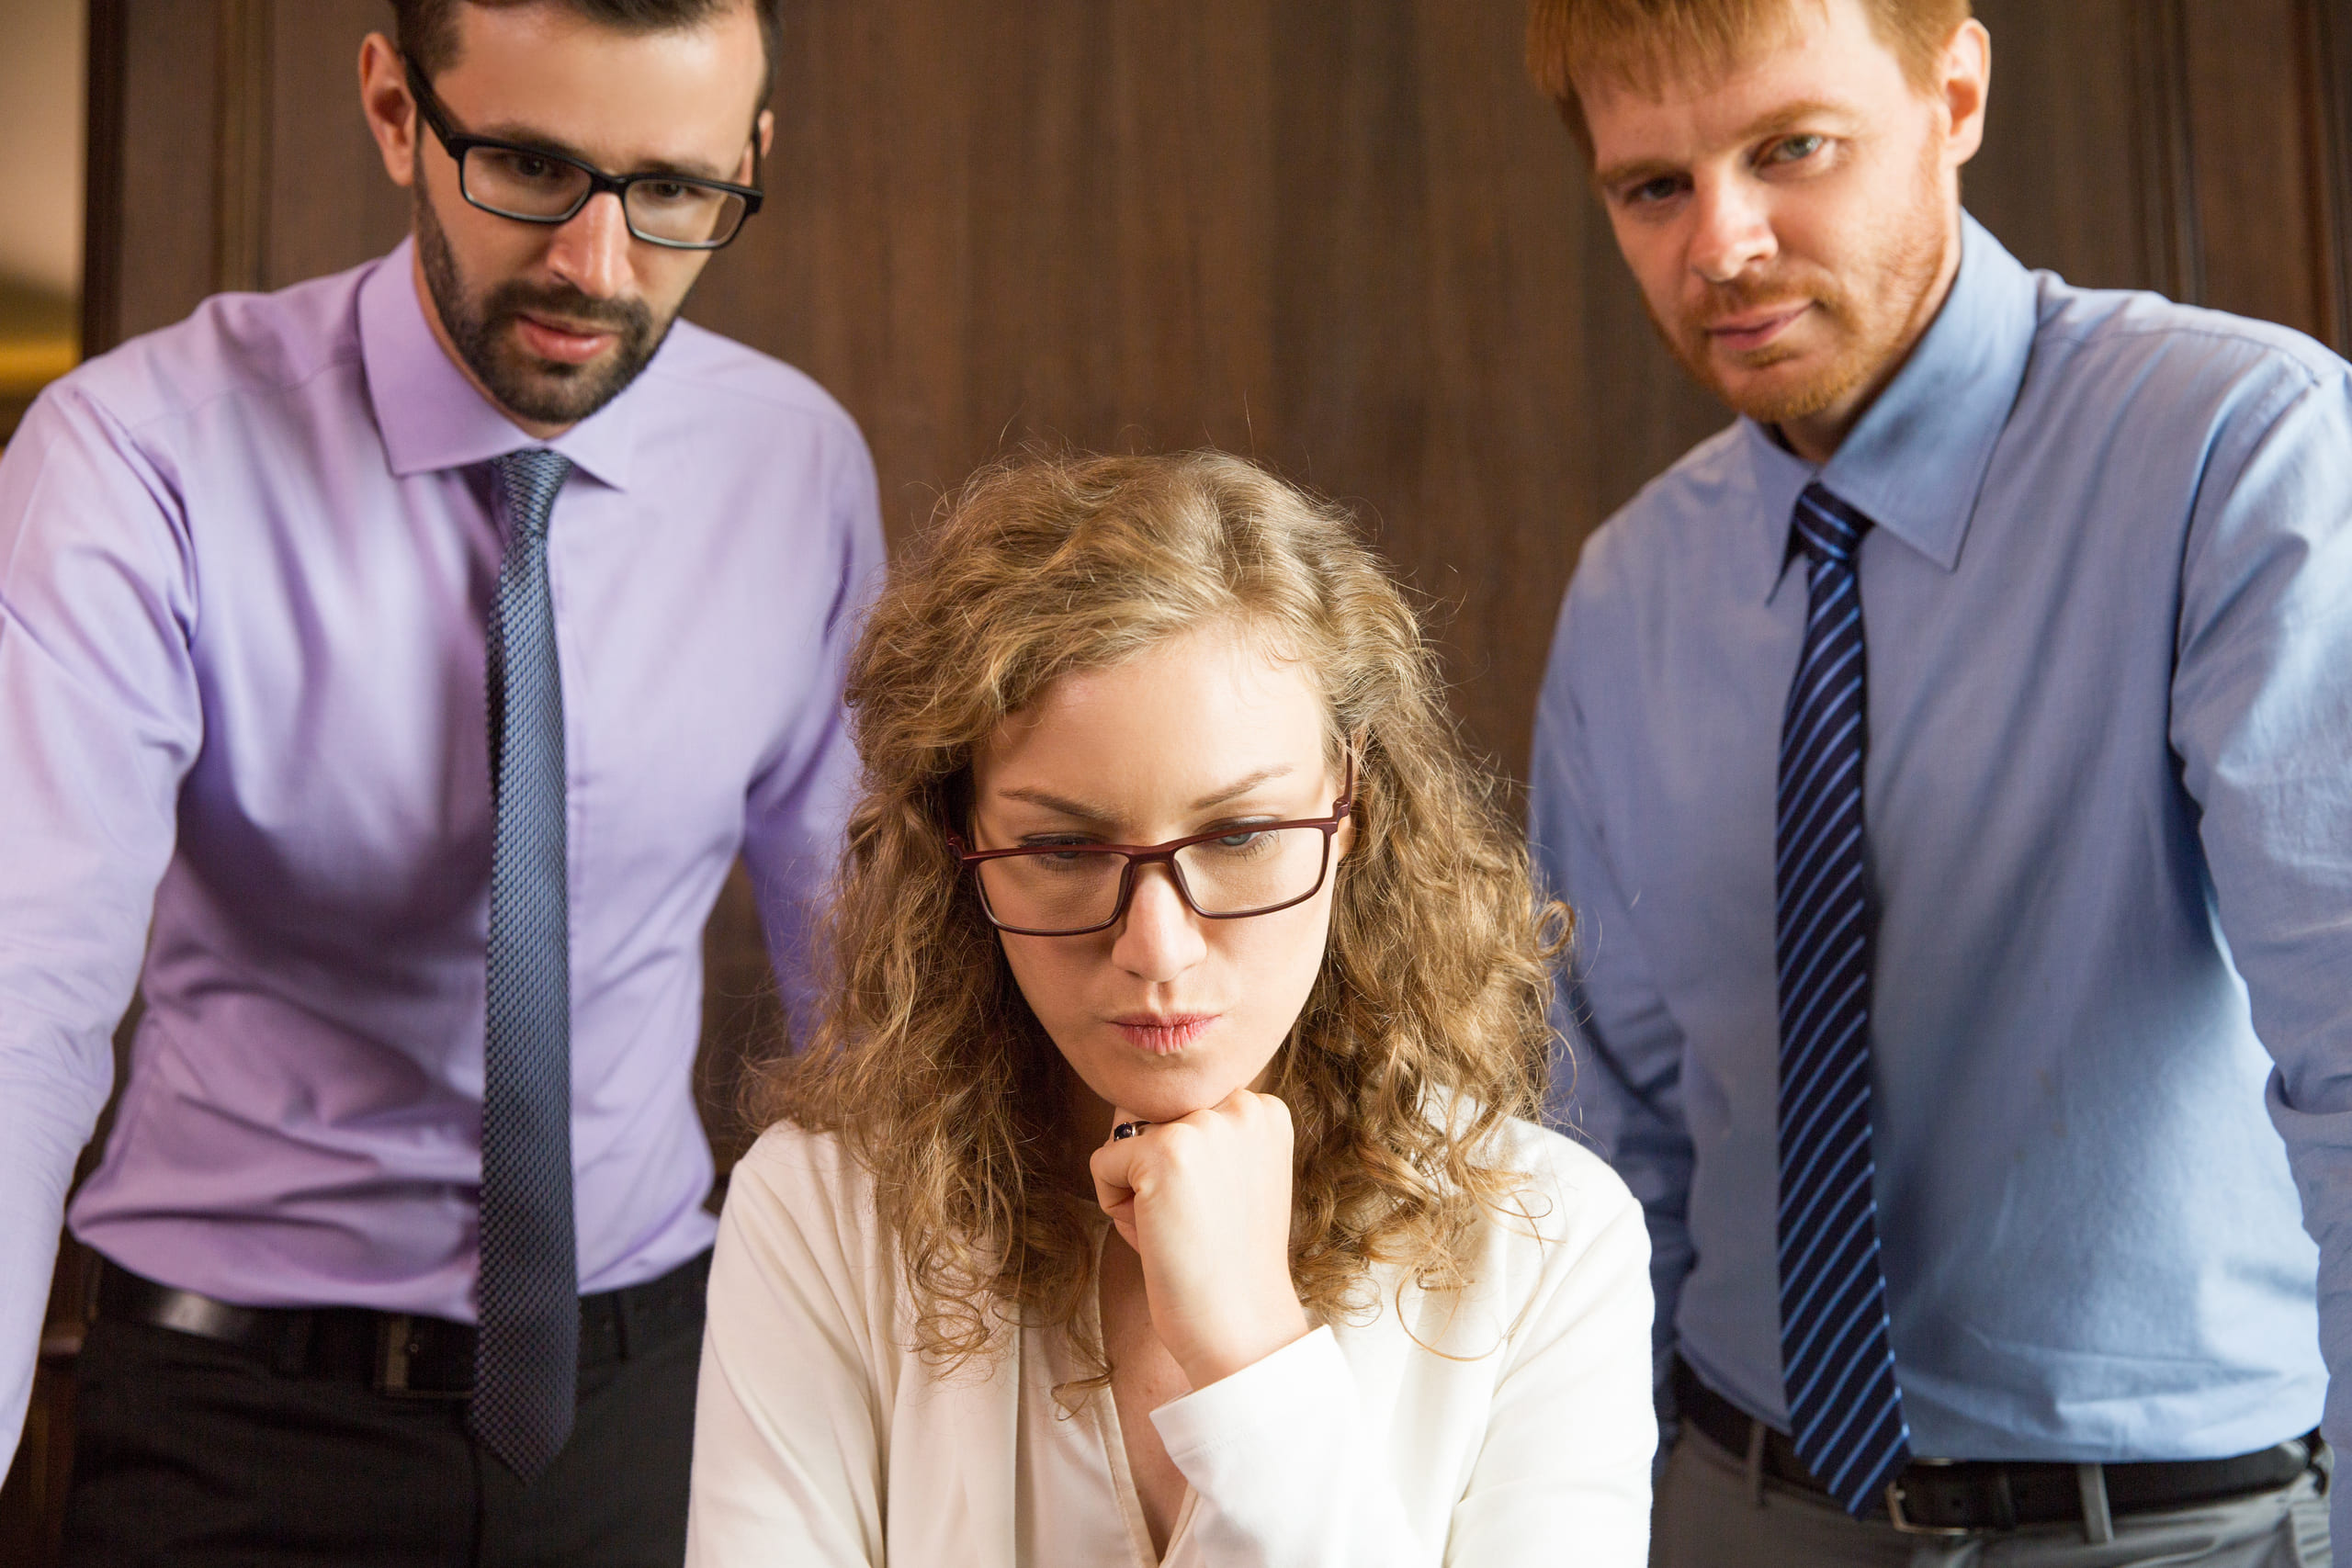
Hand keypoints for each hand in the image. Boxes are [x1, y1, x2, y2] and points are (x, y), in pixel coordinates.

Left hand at [1089, 1088, 1312, 1388]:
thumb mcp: (1233, 1176)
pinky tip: (1159, 1235)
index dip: (1184, 1166)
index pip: (1181, 1110)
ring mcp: (1203, 1125)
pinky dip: (1115, 1206)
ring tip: (1180, 1229)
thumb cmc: (1228, 1261)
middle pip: (1150, 1119)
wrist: (1239, 1325)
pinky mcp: (1162, 1151)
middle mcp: (1241, 1104)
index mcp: (1264, 1108)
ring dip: (1137, 1188)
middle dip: (1156, 1173)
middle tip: (1198, 1224)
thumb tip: (1130, 1111)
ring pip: (1126, 1141)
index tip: (1219, 1210)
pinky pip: (1102, 1164)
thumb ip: (1204, 1134)